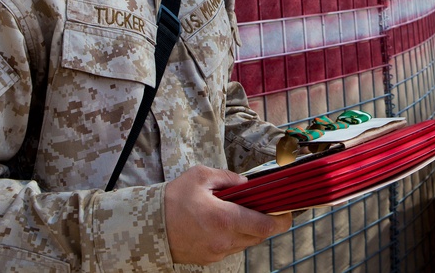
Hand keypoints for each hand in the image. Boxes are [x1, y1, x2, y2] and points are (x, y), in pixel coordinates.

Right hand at [164, 165, 291, 264]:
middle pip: (259, 236)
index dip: (281, 219)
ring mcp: (216, 253)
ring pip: (246, 243)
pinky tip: (228, 222)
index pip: (265, 225)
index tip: (288, 211)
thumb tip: (246, 183)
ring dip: (251, 230)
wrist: (146, 226)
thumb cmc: (173, 199)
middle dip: (267, 222)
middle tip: (267, 206)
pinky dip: (235, 237)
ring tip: (245, 212)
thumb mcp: (201, 177)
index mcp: (225, 219)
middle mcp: (224, 241)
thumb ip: (228, 178)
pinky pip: (231, 248)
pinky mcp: (208, 259)